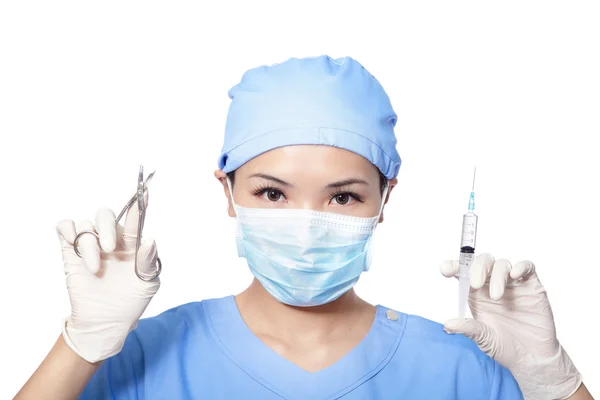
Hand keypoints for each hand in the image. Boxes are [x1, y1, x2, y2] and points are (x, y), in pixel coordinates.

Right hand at [55, 189, 159, 363]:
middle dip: (107, 226)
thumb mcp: (148, 282)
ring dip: (90, 245)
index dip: (140, 203)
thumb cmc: (131, 301)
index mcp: (131, 243)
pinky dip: (68, 231)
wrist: (107, 322)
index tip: (146, 190)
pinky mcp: (70, 253)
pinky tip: (75, 246)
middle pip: (105, 214)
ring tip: (96, 268)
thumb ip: (149, 260)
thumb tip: (149, 240)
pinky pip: (65, 228)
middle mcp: (110, 240)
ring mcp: (90, 246)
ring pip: (86, 225)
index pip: (135, 217)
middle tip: (111, 248)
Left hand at [440, 253, 582, 399]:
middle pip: (483, 262)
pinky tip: (514, 275)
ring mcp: (513, 284)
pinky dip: (520, 266)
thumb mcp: (483, 339)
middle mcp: (492, 285)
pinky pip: (527, 267)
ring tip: (496, 296)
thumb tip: (448, 325)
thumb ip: (468, 328)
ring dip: (497, 275)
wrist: (532, 358)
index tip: (446, 270)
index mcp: (476, 294)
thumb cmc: (505, 346)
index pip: (463, 273)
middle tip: (475, 285)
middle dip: (476, 269)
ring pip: (502, 264)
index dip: (454, 266)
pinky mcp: (531, 286)